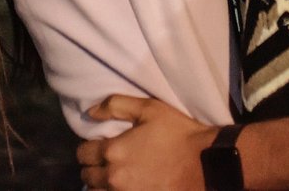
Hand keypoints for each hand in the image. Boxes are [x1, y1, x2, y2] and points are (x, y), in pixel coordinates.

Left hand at [77, 95, 213, 190]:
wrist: (205, 165)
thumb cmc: (178, 134)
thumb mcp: (149, 109)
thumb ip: (115, 106)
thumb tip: (90, 112)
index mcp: (113, 151)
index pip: (83, 153)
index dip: (88, 148)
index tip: (97, 146)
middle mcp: (113, 177)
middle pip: (87, 176)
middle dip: (93, 166)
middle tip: (106, 161)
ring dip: (101, 184)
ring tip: (113, 176)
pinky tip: (125, 187)